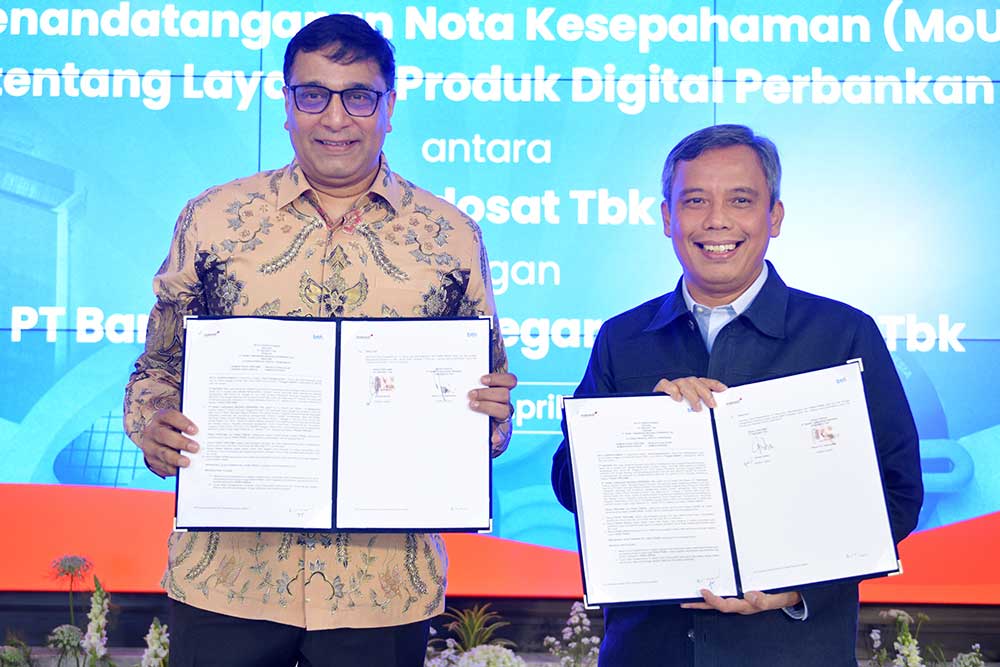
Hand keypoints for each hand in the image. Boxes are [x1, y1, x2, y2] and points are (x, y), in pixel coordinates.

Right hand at [139, 408, 199, 476]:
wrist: (157, 441)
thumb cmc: (175, 430)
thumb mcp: (180, 424)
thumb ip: (190, 427)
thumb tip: (207, 433)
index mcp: (161, 417)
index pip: (170, 416)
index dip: (182, 423)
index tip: (195, 430)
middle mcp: (152, 431)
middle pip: (165, 435)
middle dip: (181, 442)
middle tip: (195, 447)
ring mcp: (150, 447)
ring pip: (162, 453)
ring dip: (176, 458)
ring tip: (187, 462)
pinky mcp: (151, 460)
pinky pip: (162, 466)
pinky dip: (172, 468)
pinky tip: (182, 470)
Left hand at [468, 372, 517, 455]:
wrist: (471, 435)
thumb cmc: (469, 408)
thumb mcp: (470, 394)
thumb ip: (468, 385)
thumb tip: (453, 372)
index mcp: (500, 391)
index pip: (510, 381)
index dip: (498, 378)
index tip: (482, 379)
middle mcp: (504, 404)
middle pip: (504, 394)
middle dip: (486, 393)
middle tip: (471, 394)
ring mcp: (503, 419)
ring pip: (504, 410)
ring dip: (488, 407)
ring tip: (472, 406)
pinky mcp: (501, 435)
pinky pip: (502, 436)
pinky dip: (498, 436)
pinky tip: (492, 438)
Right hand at [653, 376, 726, 410]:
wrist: (655, 414)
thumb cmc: (675, 413)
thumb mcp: (689, 411)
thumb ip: (698, 410)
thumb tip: (713, 415)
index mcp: (692, 387)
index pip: (705, 382)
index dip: (714, 384)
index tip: (724, 390)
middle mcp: (683, 383)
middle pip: (696, 382)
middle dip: (706, 393)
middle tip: (712, 405)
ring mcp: (672, 385)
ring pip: (684, 383)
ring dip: (693, 395)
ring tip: (697, 407)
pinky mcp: (660, 389)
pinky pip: (666, 384)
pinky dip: (672, 390)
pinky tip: (677, 398)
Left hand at [681, 589, 801, 614]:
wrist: (793, 594)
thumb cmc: (784, 595)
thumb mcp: (779, 598)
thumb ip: (766, 600)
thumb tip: (750, 595)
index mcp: (748, 605)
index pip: (726, 605)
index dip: (713, 600)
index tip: (703, 591)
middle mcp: (742, 603)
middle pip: (717, 605)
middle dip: (700, 604)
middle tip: (684, 600)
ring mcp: (742, 600)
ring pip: (719, 600)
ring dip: (704, 600)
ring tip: (689, 596)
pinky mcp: (743, 594)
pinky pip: (726, 594)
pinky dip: (714, 592)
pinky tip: (706, 588)